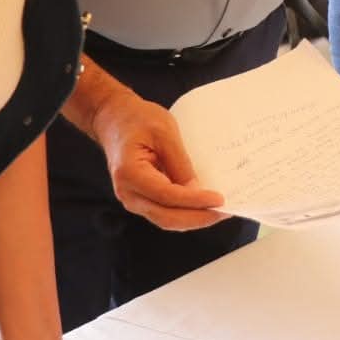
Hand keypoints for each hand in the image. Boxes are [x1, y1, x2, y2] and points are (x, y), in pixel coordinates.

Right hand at [90, 85, 229, 230]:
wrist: (115, 119)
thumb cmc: (137, 119)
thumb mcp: (164, 132)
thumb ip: (180, 163)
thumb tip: (197, 190)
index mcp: (130, 173)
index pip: (167, 196)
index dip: (194, 201)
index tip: (219, 200)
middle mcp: (127, 193)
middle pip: (166, 217)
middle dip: (198, 218)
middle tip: (224, 212)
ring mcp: (132, 199)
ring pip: (165, 220)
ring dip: (192, 219)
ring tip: (218, 212)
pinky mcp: (140, 199)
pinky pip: (164, 212)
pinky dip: (184, 213)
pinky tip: (202, 207)